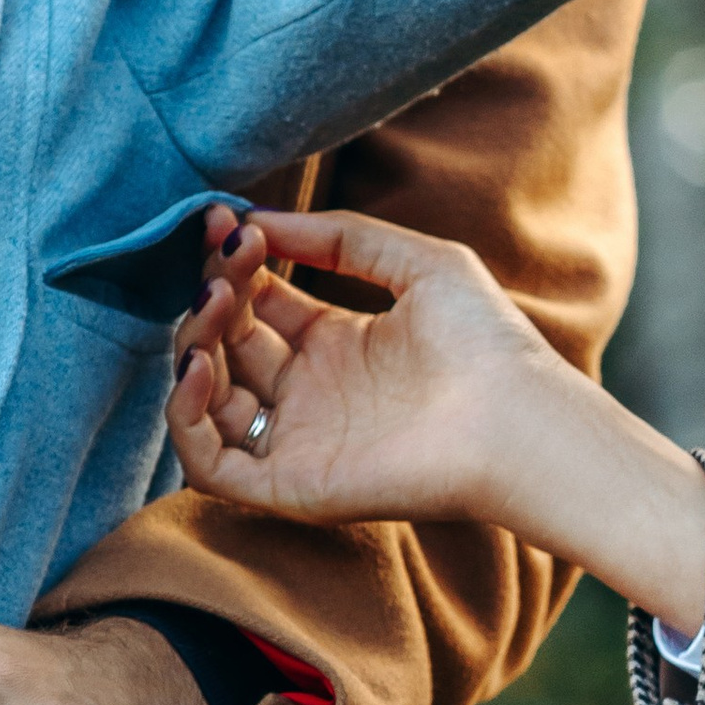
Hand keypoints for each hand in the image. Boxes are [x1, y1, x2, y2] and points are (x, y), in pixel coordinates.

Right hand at [170, 207, 704, 634]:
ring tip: (217, 303)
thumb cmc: (486, 342)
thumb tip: (257, 218)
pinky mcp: (292, 486)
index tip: (226, 222)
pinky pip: (210, 467)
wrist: (517, 418)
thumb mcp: (419, 261)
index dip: (235, 265)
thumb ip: (342, 235)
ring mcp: (300, 442)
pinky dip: (187, 420)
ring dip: (193, 349)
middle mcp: (314, 395)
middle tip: (223, 262)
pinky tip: (202, 367)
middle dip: (212, 298)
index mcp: (341, 345)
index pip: (259, 305)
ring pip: (207, 403)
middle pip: (227, 346)